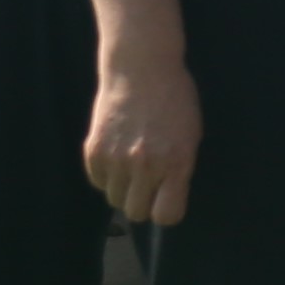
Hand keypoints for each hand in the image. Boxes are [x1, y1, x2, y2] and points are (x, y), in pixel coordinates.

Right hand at [83, 59, 203, 226]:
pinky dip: (107, 175)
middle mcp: (145, 165)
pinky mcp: (93, 151)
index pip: (167, 215)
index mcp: (176, 163)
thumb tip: (169, 198)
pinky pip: (98, 182)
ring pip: (114, 200)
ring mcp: (116, 159)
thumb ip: (180, 169)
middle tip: (148, 182)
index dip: (167, 210)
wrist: (140, 68)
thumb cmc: (175, 99)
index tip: (168, 199)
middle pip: (136, 213)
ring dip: (124, 188)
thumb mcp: (191, 135)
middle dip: (143, 202)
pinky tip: (118, 154)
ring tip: (133, 165)